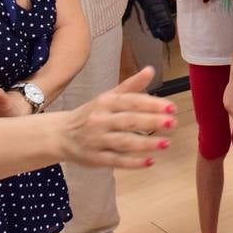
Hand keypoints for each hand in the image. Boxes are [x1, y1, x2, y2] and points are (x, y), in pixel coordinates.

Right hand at [59, 67, 175, 168]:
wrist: (60, 135)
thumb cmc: (91, 114)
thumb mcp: (108, 97)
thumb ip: (131, 86)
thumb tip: (151, 70)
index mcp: (105, 102)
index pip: (131, 102)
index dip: (151, 104)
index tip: (171, 107)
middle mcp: (101, 120)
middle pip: (129, 121)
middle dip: (152, 122)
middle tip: (173, 123)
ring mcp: (97, 141)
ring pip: (124, 142)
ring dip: (146, 143)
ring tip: (166, 143)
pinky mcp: (95, 159)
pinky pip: (116, 161)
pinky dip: (133, 162)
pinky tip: (150, 161)